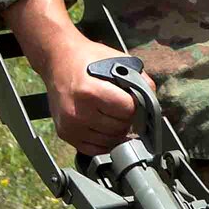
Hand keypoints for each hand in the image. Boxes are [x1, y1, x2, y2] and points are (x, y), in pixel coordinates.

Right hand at [40, 30, 150, 156]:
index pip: (128, 109)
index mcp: (90, 91)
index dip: (133, 104)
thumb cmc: (87, 59)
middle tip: (119, 105)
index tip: (130, 99)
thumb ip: (139, 80)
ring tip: (111, 113)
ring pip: (110, 141)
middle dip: (125, 117)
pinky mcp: (65, 134)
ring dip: (116, 130)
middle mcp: (78, 111)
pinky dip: (104, 141)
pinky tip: (103, 126)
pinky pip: (94, 149)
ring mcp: (70, 126)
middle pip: (120, 127)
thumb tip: (151, 102)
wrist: (57, 60)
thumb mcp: (117, 60)